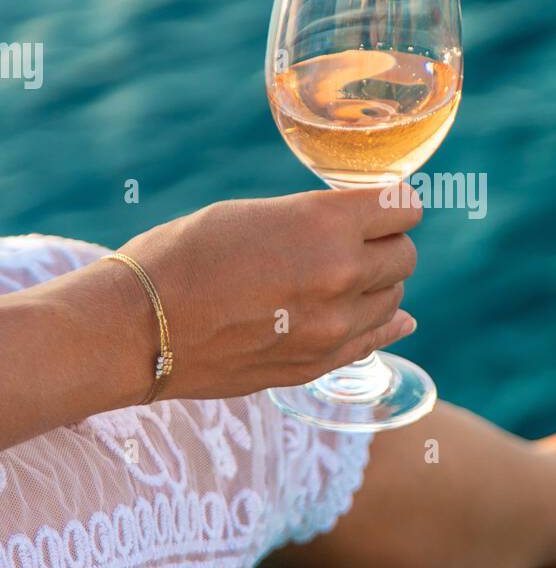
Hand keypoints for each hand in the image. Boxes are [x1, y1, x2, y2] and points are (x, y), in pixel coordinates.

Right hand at [120, 186, 421, 399]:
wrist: (138, 328)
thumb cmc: (182, 256)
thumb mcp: (252, 214)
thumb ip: (313, 221)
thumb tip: (354, 227)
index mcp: (324, 224)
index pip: (402, 208)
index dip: (392, 203)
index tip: (382, 206)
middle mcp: (341, 275)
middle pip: (404, 255)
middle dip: (387, 243)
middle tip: (362, 240)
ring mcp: (333, 327)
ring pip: (395, 299)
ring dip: (380, 285)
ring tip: (349, 278)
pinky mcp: (317, 364)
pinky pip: (376, 341)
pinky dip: (384, 324)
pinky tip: (391, 318)